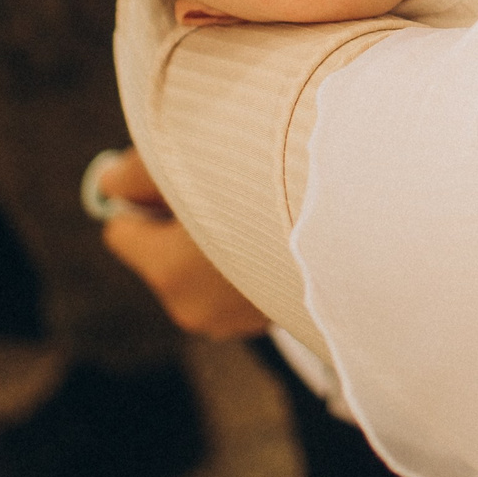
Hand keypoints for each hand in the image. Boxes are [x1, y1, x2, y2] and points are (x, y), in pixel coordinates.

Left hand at [91, 149, 270, 340]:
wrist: (368, 216)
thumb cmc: (269, 180)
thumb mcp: (187, 158)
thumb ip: (135, 174)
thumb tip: (109, 183)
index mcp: (170, 276)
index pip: (122, 233)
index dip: (144, 196)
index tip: (176, 172)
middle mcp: (199, 310)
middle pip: (165, 250)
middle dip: (186, 215)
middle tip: (224, 177)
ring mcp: (241, 319)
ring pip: (207, 263)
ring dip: (226, 230)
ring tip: (263, 196)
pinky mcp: (278, 313)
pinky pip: (245, 274)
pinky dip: (258, 248)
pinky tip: (286, 220)